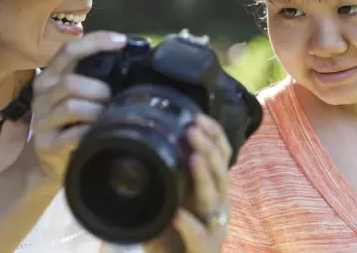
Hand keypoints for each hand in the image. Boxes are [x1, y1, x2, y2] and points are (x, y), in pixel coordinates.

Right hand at [18, 31, 126, 183]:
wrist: (50, 160)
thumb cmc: (72, 120)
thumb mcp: (79, 94)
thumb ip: (95, 76)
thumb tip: (132, 60)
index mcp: (51, 75)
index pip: (69, 50)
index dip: (96, 42)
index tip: (123, 41)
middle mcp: (42, 93)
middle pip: (70, 82)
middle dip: (100, 89)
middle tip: (113, 98)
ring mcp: (42, 119)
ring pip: (72, 106)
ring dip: (97, 110)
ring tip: (108, 116)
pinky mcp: (47, 144)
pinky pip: (73, 134)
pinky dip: (91, 131)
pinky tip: (99, 133)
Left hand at [142, 114, 231, 252]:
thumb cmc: (172, 233)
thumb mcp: (168, 199)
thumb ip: (162, 177)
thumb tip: (136, 147)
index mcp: (210, 187)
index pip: (221, 155)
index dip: (213, 134)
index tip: (196, 116)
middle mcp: (217, 203)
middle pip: (220, 170)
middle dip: (208, 147)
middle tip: (192, 129)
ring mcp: (214, 226)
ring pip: (215, 198)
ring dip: (204, 176)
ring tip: (194, 159)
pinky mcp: (206, 248)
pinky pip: (200, 236)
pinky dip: (189, 225)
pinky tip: (178, 214)